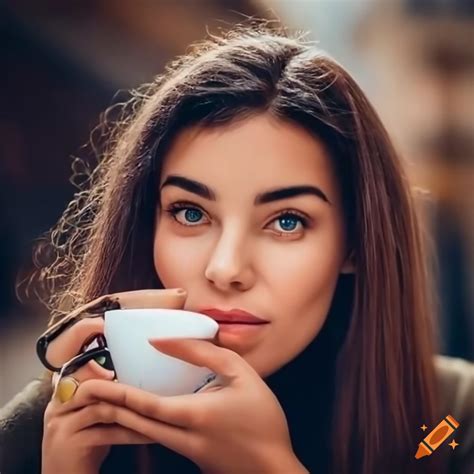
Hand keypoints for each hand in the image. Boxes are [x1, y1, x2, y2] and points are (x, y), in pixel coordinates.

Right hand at [40, 288, 187, 473]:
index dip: (85, 335)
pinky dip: (132, 432)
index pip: (73, 356)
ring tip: (160, 408)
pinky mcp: (68, 442)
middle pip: (93, 381)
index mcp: (66, 390)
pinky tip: (152, 434)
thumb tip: (142, 370)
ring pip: (104, 406)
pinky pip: (106, 432)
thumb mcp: (98, 413)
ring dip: (134, 409)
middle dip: (125, 383)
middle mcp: (60, 402)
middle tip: (155, 382)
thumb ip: (111, 391)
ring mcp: (61, 422)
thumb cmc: (89, 443)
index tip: (106, 325)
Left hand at [60, 338, 304, 473]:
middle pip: (133, 423)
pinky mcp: (188, 458)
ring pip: (141, 434)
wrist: (274, 467)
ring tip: (101, 403)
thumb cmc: (262, 417)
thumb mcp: (240, 373)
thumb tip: (164, 342)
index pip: (144, 404)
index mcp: (193, 414)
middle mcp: (181, 437)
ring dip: (118, 418)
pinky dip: (137, 427)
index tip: (93, 384)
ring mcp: (183, 452)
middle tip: (83, 393)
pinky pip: (155, 440)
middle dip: (106, 407)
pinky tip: (134, 417)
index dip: (116, 393)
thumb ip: (204, 354)